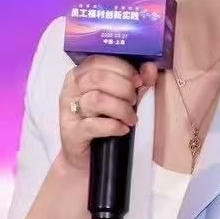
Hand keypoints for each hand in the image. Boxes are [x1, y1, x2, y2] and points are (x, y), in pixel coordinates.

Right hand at [58, 55, 158, 173]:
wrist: (85, 157)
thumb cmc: (102, 122)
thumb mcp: (121, 99)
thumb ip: (135, 83)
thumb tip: (150, 67)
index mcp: (80, 75)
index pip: (98, 61)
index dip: (122, 68)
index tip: (138, 80)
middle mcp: (71, 90)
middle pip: (97, 78)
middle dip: (123, 88)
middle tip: (134, 101)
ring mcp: (69, 111)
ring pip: (96, 100)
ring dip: (121, 108)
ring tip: (131, 118)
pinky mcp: (72, 132)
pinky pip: (93, 125)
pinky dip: (113, 126)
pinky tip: (123, 129)